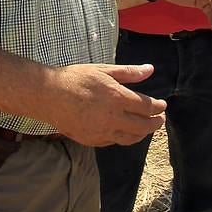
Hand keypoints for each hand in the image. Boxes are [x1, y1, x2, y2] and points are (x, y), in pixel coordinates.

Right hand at [42, 63, 166, 146]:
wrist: (49, 95)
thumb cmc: (75, 78)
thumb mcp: (103, 70)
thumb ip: (128, 72)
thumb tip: (150, 69)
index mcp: (116, 98)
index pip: (146, 107)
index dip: (158, 107)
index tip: (162, 105)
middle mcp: (112, 118)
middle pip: (143, 126)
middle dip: (156, 123)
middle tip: (161, 119)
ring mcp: (101, 132)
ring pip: (130, 138)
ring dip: (142, 134)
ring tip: (147, 128)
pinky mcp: (92, 140)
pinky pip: (114, 142)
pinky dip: (124, 137)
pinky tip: (125, 132)